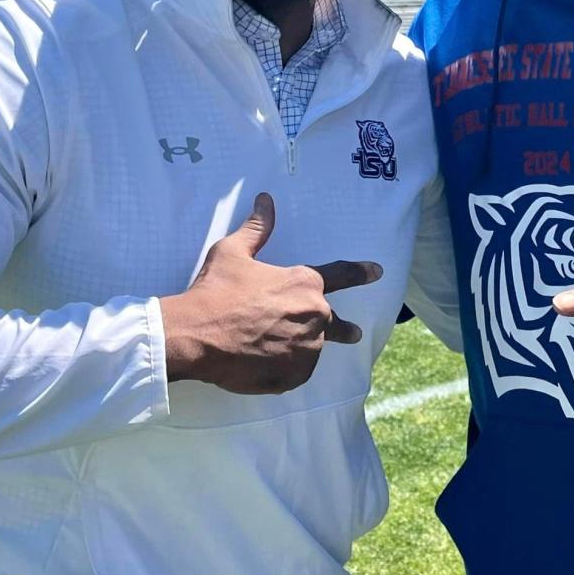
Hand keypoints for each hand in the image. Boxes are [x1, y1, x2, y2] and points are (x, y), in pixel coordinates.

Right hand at [160, 193, 382, 393]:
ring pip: (311, 348)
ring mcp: (308, 348)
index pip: (341, 275)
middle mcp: (314, 315)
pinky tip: (265, 365)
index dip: (361, 272)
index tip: (378, 272)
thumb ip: (257, 228)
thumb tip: (266, 199)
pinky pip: (297, 371)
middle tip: (355, 332)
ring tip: (272, 348)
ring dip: (300, 348)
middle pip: (334, 322)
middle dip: (344, 328)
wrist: (195, 336)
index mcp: (304, 282)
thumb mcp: (233, 252)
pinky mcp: (295, 375)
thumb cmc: (215, 291)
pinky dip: (286, 369)